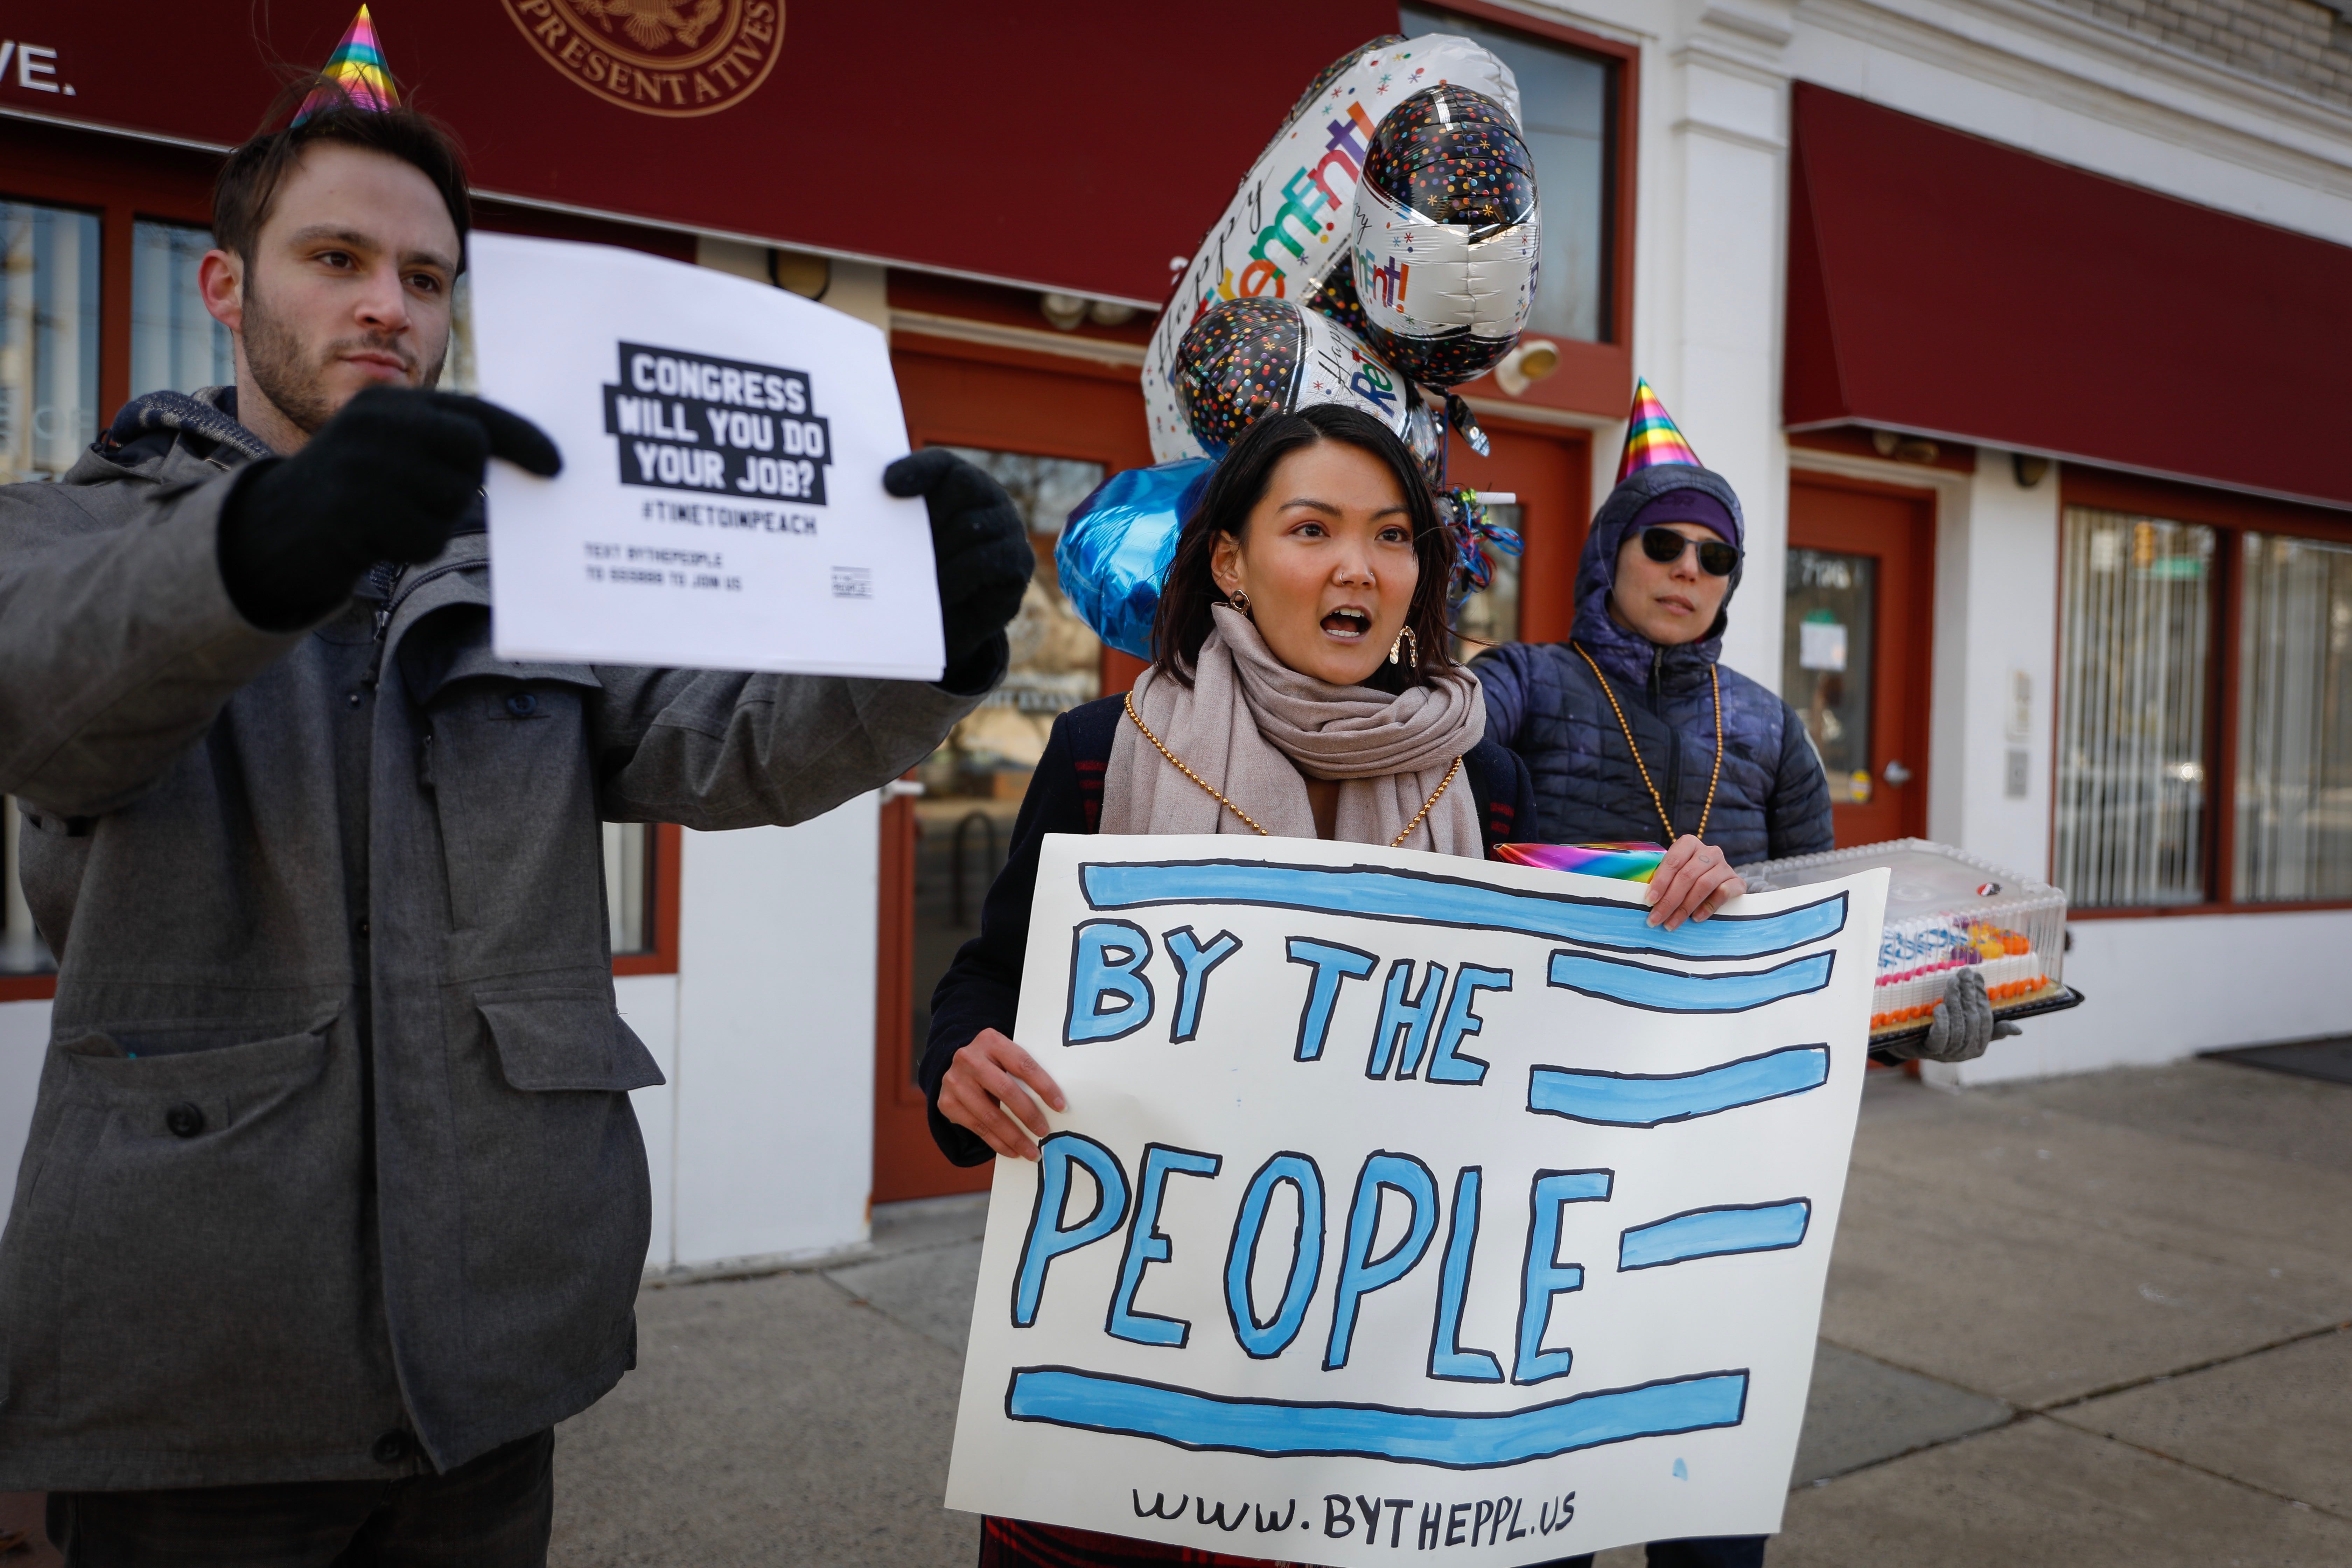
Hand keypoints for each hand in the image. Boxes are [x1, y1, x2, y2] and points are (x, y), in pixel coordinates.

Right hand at [218, 388, 560, 630]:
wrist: (278, 530)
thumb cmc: (359, 493)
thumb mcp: (396, 452)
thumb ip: (446, 443)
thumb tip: (526, 457)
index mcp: (389, 404)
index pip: (474, 412)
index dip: (522, 437)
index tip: (557, 465)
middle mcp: (375, 424)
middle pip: (471, 452)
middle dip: (464, 483)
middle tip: (427, 497)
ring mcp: (362, 465)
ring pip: (451, 498)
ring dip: (435, 519)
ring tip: (394, 514)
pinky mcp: (354, 512)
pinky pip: (425, 537)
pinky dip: (414, 545)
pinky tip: (381, 537)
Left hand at [883, 449, 1033, 690]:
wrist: (946, 624)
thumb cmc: (922, 574)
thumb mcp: (906, 540)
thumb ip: (898, 516)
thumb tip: (878, 497)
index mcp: (960, 485)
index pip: (944, 464)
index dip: (919, 469)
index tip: (888, 485)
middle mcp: (992, 499)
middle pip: (966, 485)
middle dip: (933, 516)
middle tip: (906, 548)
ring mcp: (1010, 528)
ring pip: (972, 525)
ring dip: (940, 553)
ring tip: (920, 576)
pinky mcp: (1019, 561)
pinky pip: (984, 560)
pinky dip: (956, 578)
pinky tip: (939, 592)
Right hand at [937, 1028, 1065, 1160]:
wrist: (957, 1067)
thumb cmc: (993, 1064)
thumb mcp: (1006, 1056)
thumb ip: (1024, 1071)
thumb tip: (1055, 1104)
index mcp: (991, 1041)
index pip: (1022, 1064)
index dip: (1044, 1086)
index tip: (1060, 1106)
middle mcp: (969, 1058)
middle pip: (1005, 1090)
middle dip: (1028, 1115)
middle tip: (1044, 1132)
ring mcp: (954, 1081)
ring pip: (990, 1115)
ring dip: (1014, 1137)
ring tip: (1032, 1152)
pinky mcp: (947, 1103)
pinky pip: (977, 1128)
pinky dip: (998, 1143)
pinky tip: (1012, 1151)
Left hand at [1645, 835, 1743, 928]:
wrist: (1719, 882)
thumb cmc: (1687, 877)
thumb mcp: (1674, 873)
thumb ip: (1662, 879)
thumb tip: (1646, 900)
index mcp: (1689, 844)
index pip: (1673, 861)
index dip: (1660, 881)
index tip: (1649, 901)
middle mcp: (1709, 852)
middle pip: (1687, 876)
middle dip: (1669, 900)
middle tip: (1656, 919)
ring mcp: (1725, 866)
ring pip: (1704, 885)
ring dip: (1685, 908)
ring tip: (1671, 924)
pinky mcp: (1737, 881)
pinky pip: (1723, 893)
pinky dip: (1708, 907)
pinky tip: (1696, 918)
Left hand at [1905, 965, 2022, 1063]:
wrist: (1910, 1045)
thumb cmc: (1942, 1032)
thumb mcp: (1967, 1028)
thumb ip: (1989, 1027)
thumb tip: (2018, 1030)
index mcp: (1980, 1045)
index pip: (1987, 1018)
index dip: (1982, 996)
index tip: (1977, 976)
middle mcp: (1967, 1052)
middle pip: (1973, 1020)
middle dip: (1969, 994)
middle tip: (1964, 972)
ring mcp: (1949, 1054)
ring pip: (1958, 1026)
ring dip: (1955, 1002)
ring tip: (1952, 983)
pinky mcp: (1931, 1052)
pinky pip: (1940, 1037)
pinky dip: (1942, 1021)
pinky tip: (1939, 1007)